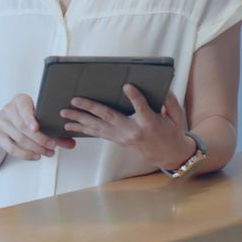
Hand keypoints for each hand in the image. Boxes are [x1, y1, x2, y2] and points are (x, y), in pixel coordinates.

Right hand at [0, 93, 76, 160]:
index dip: (29, 119)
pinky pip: (11, 148)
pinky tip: (36, 156)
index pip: (24, 108)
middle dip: (39, 138)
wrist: (3, 121)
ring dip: (35, 148)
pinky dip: (24, 154)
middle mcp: (8, 109)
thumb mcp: (38, 117)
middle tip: (53, 145)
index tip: (36, 128)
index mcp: (20, 100)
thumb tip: (72, 143)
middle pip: (22, 127)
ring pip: (18, 138)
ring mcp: (1, 123)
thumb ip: (55, 129)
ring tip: (48, 152)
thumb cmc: (26, 117)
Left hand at [60, 85, 192, 168]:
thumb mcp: (176, 117)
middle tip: (75, 100)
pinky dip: (83, 129)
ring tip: (64, 114)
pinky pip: (98, 133)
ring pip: (98, 127)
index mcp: (150, 123)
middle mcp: (132, 131)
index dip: (134, 97)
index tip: (126, 86)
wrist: (168, 155)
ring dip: (80, 120)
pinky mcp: (117, 140)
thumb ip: (170, 102)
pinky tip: (70, 126)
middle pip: (109, 118)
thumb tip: (163, 89)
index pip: (142, 109)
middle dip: (90, 108)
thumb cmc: (172, 132)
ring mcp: (123, 137)